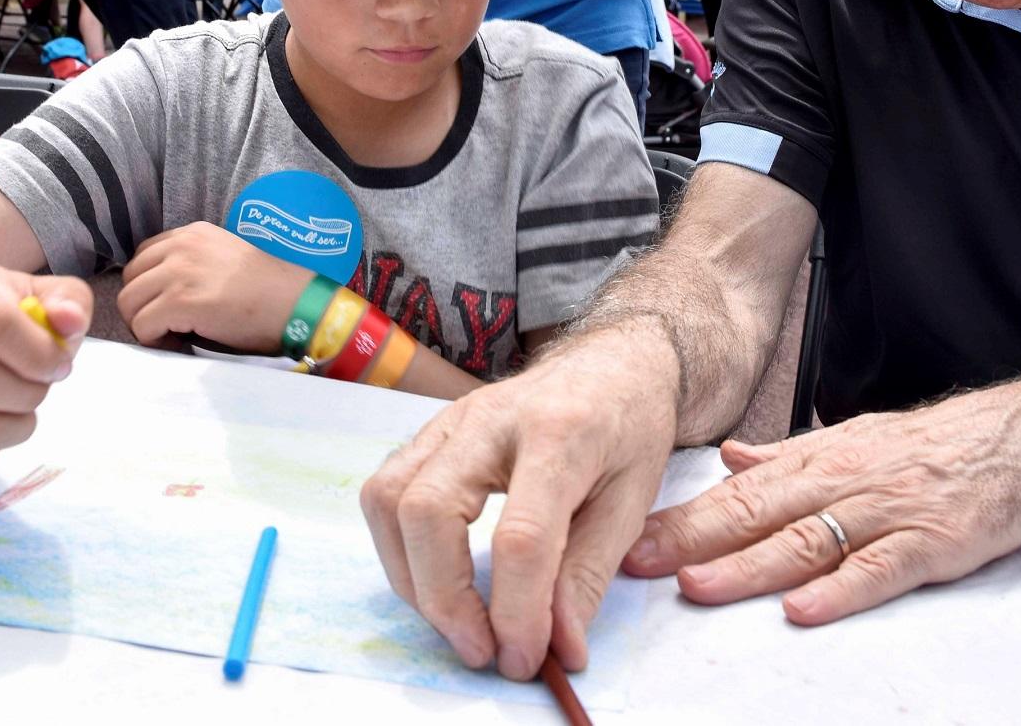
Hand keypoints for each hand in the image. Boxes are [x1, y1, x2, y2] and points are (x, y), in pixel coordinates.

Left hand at [117, 221, 310, 353]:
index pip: (143, 258)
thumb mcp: (225, 259)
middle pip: (130, 279)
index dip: (150, 286)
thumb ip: (192, 264)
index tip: (169, 306)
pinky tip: (181, 342)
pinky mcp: (181, 301)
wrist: (297, 304)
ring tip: (174, 334)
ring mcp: (180, 272)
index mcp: (193, 233)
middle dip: (142, 306)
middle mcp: (183, 246)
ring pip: (129, 303)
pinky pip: (143, 326)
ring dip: (145, 324)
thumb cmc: (270, 290)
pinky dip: (155, 340)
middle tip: (168, 325)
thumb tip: (160, 293)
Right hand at [359, 323, 678, 679]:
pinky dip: (400, 546)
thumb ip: (590, 574)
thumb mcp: (633, 499)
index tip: (525, 659)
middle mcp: (493, 418)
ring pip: (390, 499)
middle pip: (429, 511)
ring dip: (411, 577)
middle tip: (483, 649)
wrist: (611, 361)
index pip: (521, 535)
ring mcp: (454, 418)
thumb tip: (558, 648)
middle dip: (444, 600)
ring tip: (458, 619)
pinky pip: (386, 490)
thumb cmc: (629, 426)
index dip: (517, 612)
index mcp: (561, 432)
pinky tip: (438, 575)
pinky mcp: (433, 430)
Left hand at [622, 377, 1020, 625]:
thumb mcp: (857, 436)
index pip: (740, 490)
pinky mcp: (932, 542)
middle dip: (693, 539)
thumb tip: (730, 459)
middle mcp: (846, 480)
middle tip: (638, 561)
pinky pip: (879, 569)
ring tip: (698, 585)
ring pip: (807, 541)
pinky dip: (839, 590)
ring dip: (748, 566)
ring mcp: (888, 512)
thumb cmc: (937, 443)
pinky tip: (803, 608)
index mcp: (824, 458)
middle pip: (759, 513)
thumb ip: (790, 455)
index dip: (684, 516)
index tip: (631, 536)